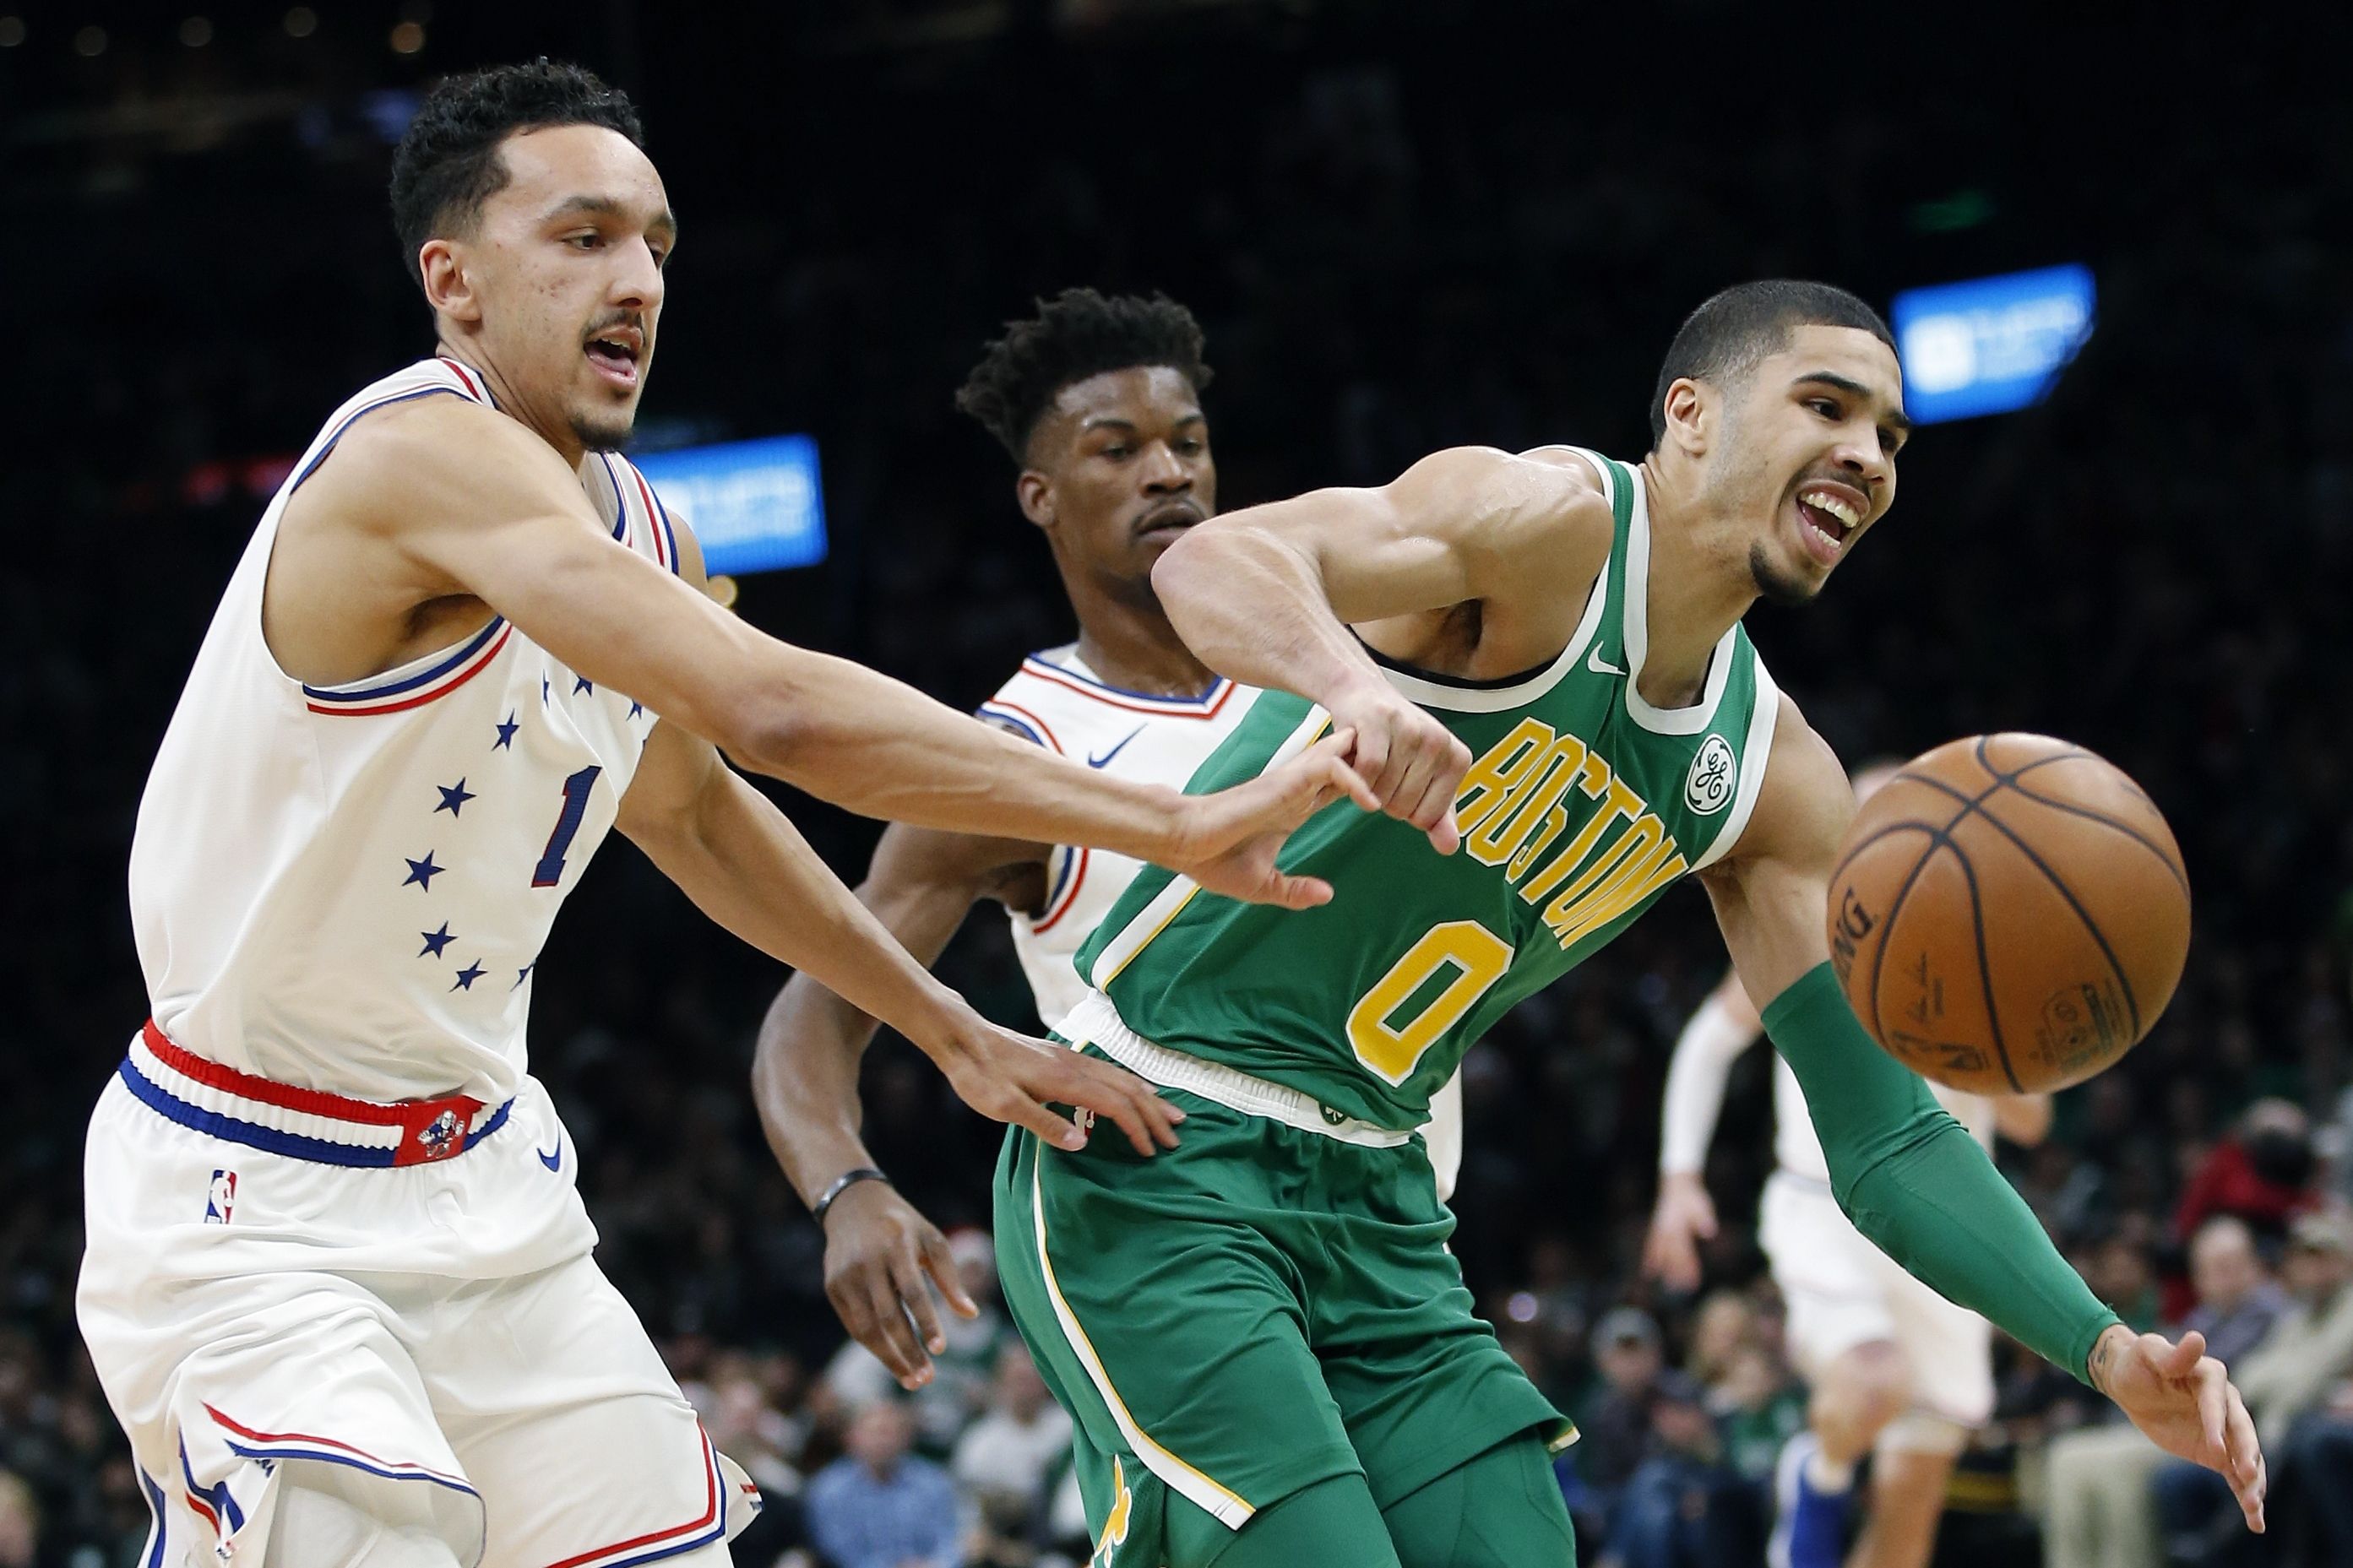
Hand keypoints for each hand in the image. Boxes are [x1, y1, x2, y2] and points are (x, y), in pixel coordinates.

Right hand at [821, 1179, 972, 1390]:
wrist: (853, 1204)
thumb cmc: (904, 1226)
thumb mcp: (932, 1240)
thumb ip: (950, 1277)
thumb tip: (972, 1315)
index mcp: (896, 1244)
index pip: (912, 1290)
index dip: (926, 1321)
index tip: (941, 1350)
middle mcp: (867, 1261)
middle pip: (887, 1315)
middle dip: (908, 1350)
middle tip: (927, 1378)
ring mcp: (845, 1275)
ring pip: (866, 1328)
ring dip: (889, 1358)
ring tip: (913, 1380)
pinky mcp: (832, 1287)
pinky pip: (854, 1325)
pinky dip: (874, 1346)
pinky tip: (893, 1360)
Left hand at [926, 1010, 1184, 1156]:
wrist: (962, 1037)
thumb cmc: (979, 1075)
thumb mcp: (1004, 1107)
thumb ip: (1044, 1125)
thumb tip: (1083, 1143)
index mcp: (1065, 1080)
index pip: (1115, 1105)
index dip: (1137, 1129)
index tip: (1150, 1151)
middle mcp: (1075, 1065)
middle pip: (1127, 1088)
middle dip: (1154, 1113)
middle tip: (1177, 1136)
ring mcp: (1070, 1058)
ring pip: (1121, 1076)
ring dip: (1147, 1096)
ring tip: (1169, 1112)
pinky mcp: (1061, 1056)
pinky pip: (1108, 1070)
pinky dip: (1129, 1083)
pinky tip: (1130, 1090)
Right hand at [1167, 730, 1381, 904]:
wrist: (1184, 844)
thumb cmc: (1214, 861)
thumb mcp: (1265, 885)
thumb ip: (1295, 889)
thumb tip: (1327, 895)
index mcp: (1294, 807)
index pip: (1340, 785)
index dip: (1368, 788)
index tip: (1395, 802)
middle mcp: (1298, 790)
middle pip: (1348, 760)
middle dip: (1379, 764)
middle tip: (1412, 778)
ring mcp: (1293, 782)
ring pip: (1344, 754)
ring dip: (1373, 766)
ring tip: (1401, 786)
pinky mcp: (1286, 782)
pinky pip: (1331, 768)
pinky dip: (1355, 779)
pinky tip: (1372, 803)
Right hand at [1326, 678, 1471, 853]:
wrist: (1364, 695)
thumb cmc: (1397, 742)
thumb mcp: (1425, 777)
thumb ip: (1438, 815)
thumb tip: (1448, 848)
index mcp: (1458, 759)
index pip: (1428, 817)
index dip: (1407, 811)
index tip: (1402, 786)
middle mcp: (1438, 742)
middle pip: (1404, 806)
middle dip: (1386, 800)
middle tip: (1382, 774)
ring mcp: (1410, 730)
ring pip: (1384, 791)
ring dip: (1368, 789)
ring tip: (1369, 766)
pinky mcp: (1379, 722)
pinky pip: (1367, 773)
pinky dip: (1356, 777)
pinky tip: (1355, 763)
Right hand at [1641, 1172, 1717, 1291]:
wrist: (1678, 1183)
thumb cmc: (1693, 1195)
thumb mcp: (1702, 1204)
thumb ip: (1705, 1218)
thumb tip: (1710, 1232)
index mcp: (1678, 1226)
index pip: (1684, 1251)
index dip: (1689, 1266)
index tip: (1693, 1281)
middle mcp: (1667, 1229)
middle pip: (1673, 1255)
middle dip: (1678, 1272)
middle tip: (1684, 1289)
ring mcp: (1661, 1229)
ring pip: (1661, 1252)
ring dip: (1664, 1268)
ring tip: (1667, 1284)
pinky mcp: (1658, 1228)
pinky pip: (1652, 1245)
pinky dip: (1650, 1258)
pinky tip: (1648, 1270)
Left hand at [2090, 1324, 2266, 1532]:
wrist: (2129, 1382)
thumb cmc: (2138, 1362)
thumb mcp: (2149, 1354)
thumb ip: (2175, 1355)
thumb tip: (2197, 1338)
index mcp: (2210, 1376)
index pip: (2217, 1403)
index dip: (2217, 1424)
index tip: (2216, 1450)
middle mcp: (2225, 1403)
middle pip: (2241, 1430)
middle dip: (2247, 1454)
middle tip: (2248, 1476)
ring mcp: (2224, 1429)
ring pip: (2244, 1456)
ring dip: (2252, 1481)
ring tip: (2253, 1506)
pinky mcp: (2218, 1451)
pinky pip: (2234, 1474)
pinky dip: (2245, 1495)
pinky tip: (2255, 1519)